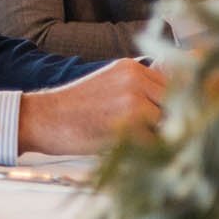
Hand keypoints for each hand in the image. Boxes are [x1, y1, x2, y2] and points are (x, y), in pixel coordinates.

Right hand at [16, 58, 164, 155]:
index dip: (176, 105)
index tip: (172, 119)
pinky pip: (156, 142)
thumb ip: (140, 91)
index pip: (174, 86)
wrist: (42, 119)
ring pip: (170, 123)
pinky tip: (131, 151)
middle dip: (172, 121)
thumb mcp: (109, 87)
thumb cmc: (74, 109)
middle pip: (177, 103)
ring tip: (138, 143)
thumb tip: (177, 107)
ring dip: (161, 136)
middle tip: (155, 136)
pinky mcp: (129, 123)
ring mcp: (133, 99)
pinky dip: (149, 151)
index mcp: (131, 68)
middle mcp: (135, 79)